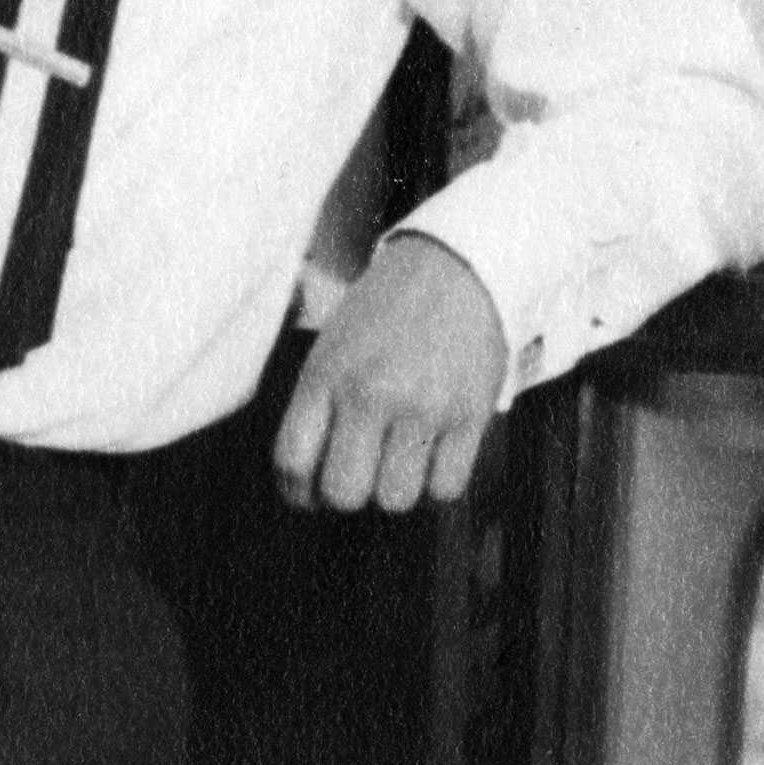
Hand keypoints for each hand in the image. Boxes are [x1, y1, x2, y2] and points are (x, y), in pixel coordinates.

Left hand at [272, 234, 509, 512]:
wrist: (458, 265)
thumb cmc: (388, 310)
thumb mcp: (332, 343)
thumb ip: (317, 403)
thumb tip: (306, 477)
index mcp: (327, 374)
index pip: (292, 462)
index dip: (297, 491)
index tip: (308, 491)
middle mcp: (372, 393)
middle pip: (344, 493)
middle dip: (348, 493)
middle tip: (359, 474)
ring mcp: (424, 406)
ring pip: (396, 499)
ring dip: (396, 489)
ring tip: (401, 460)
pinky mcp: (471, 414)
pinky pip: (446, 488)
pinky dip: (438, 483)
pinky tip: (435, 455)